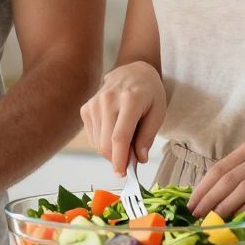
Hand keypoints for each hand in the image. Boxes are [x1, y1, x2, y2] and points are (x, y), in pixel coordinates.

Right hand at [80, 61, 166, 175]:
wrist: (132, 71)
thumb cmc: (149, 93)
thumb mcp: (158, 112)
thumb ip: (148, 137)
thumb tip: (139, 159)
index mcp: (130, 100)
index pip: (120, 136)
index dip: (120, 159)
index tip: (123, 174)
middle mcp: (108, 100)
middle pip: (106, 143)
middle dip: (117, 159)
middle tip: (131, 160)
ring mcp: (94, 103)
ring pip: (98, 142)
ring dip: (111, 151)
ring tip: (126, 141)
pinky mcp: (86, 108)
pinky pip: (92, 137)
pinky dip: (103, 143)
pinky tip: (114, 133)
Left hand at [188, 140, 244, 218]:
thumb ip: (241, 176)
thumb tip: (211, 200)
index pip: (220, 168)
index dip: (203, 187)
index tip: (191, 204)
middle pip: (229, 177)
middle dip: (210, 198)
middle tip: (198, 214)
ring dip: (227, 205)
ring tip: (216, 218)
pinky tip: (241, 218)